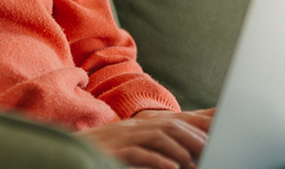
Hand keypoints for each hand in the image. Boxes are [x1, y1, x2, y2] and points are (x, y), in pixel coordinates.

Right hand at [76, 108, 213, 168]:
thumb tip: (177, 161)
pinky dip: (157, 161)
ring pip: (158, 137)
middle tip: (213, 149)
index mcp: (137, 127)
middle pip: (170, 126)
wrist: (66, 157)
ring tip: (195, 162)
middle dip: (193, 137)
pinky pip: (138, 153)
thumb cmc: (101, 157)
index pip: (172, 122)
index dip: (195, 126)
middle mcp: (131, 128)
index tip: (217, 135)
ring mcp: (121, 138)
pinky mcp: (112, 152)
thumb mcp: (128, 150)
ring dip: (179, 150)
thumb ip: (150, 150)